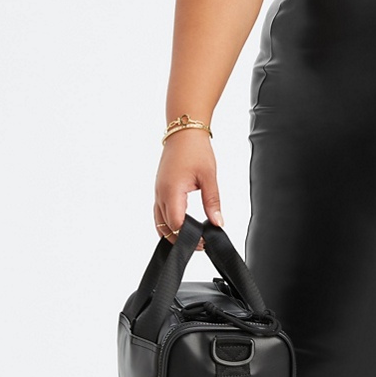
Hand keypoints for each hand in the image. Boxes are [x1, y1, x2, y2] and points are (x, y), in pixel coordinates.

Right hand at [154, 131, 223, 250]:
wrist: (183, 132)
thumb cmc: (196, 150)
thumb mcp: (209, 177)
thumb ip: (213, 202)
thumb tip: (218, 223)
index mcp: (171, 191)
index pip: (176, 224)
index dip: (190, 237)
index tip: (205, 242)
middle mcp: (160, 194)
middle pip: (166, 228)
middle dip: (182, 239)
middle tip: (202, 244)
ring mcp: (157, 193)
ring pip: (159, 223)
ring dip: (173, 233)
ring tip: (193, 237)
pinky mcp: (159, 190)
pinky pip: (159, 213)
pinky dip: (168, 223)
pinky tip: (183, 226)